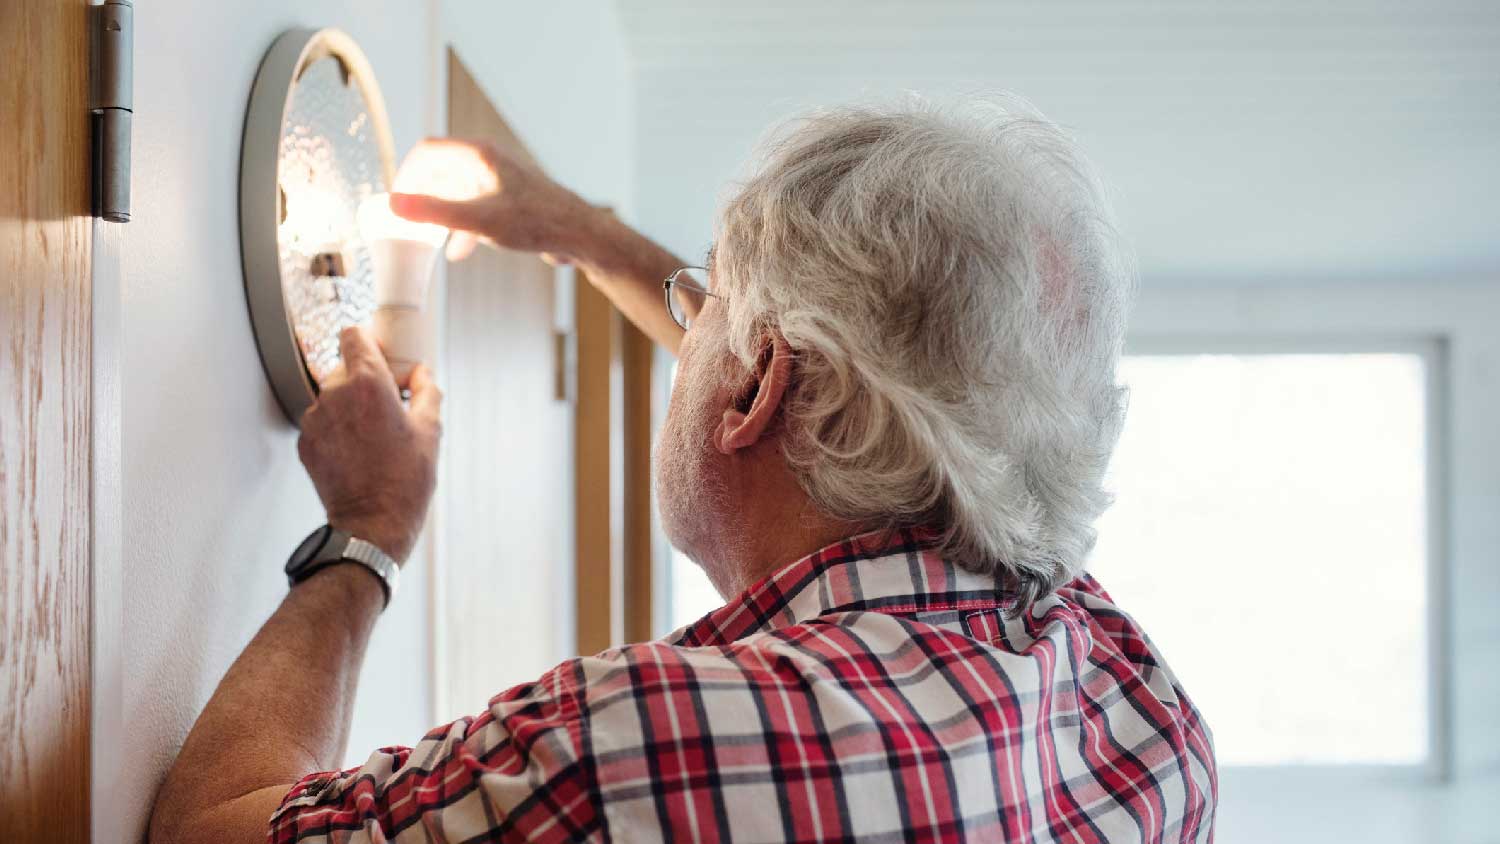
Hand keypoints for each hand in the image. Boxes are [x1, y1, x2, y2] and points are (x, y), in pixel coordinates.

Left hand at [297, 327, 441, 562]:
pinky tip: (358, 450)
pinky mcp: (305, 441)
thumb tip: (422, 375)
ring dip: (350, 404)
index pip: (353, 335)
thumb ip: (426, 391)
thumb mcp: (430, 430)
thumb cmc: (404, 481)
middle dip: (364, 379)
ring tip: (373, 434)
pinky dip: (338, 427)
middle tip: (387, 403)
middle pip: (344, 366)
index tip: (382, 355)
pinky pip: (322, 421)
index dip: (369, 342)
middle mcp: (334, 394)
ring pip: (332, 395)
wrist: (373, 524)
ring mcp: (315, 418)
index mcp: (367, 383)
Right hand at [388, 137, 596, 263]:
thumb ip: (434, 212)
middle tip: (408, 222)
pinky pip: (476, 206)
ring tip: (429, 239)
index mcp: (479, 155)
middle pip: (441, 171)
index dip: (406, 175)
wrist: (580, 234)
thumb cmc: (536, 222)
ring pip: (458, 191)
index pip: (428, 151)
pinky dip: (463, 225)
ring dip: (442, 215)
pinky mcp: (511, 198)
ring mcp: (500, 179)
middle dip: (423, 197)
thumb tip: (395, 204)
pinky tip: (458, 251)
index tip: (396, 202)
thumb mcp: (478, 220)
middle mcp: (489, 160)